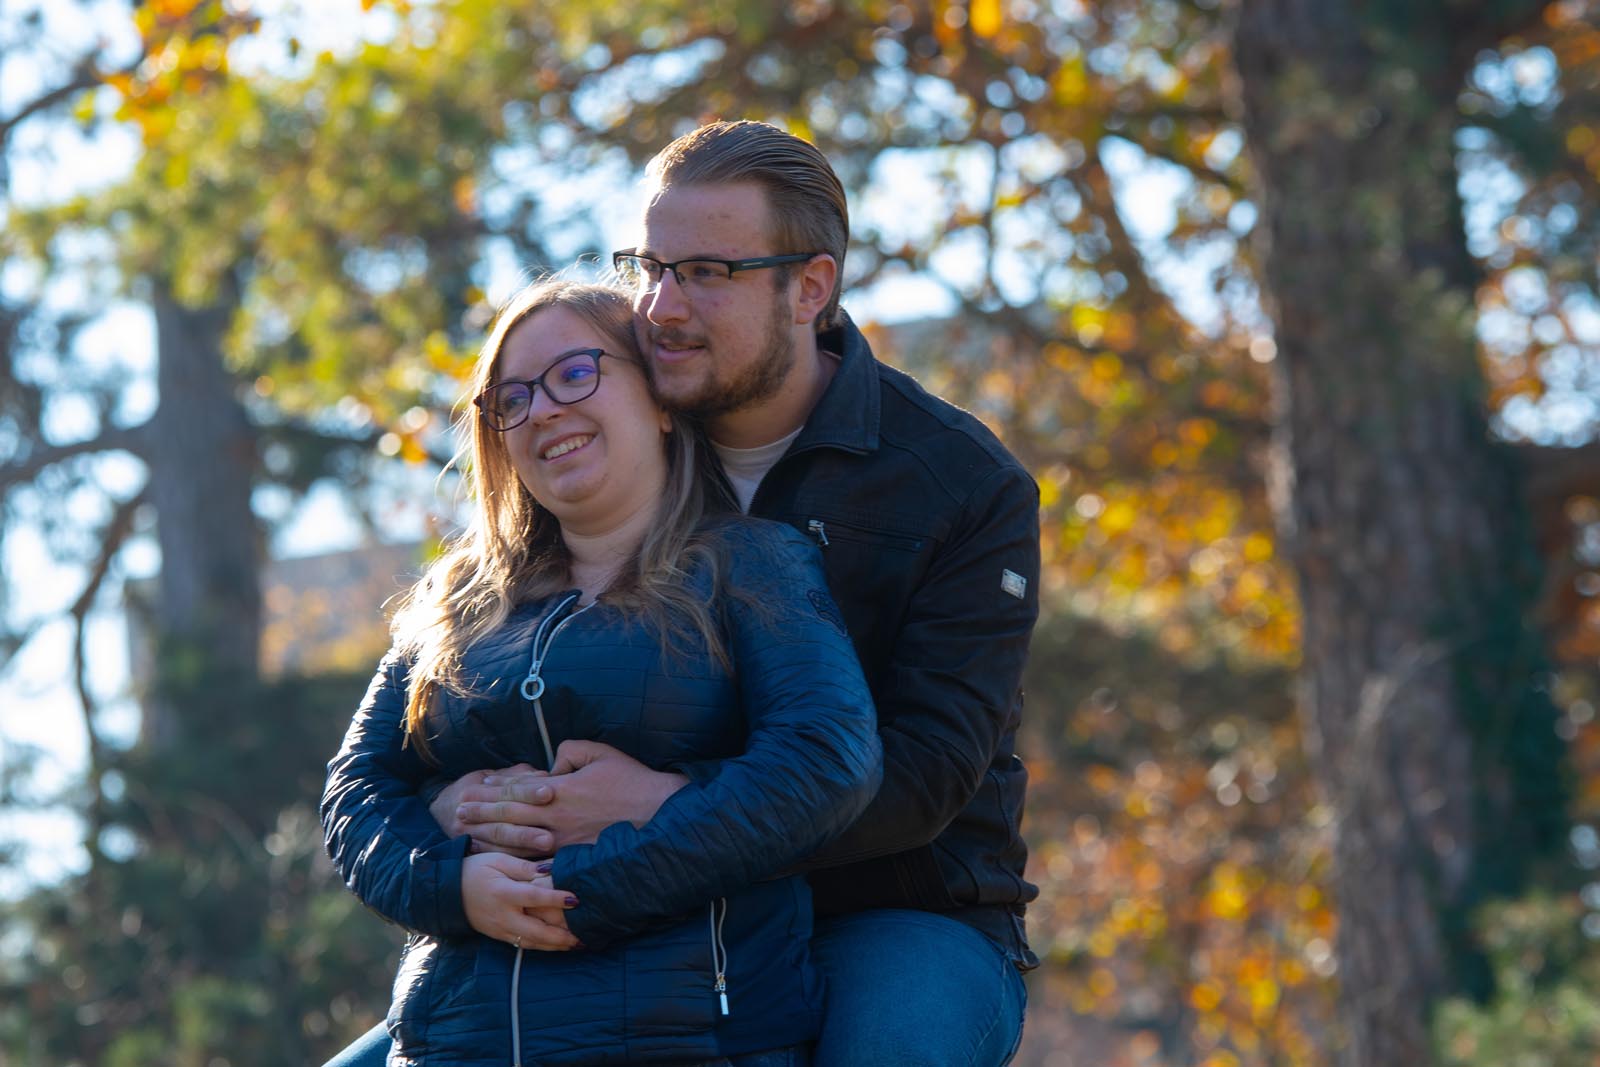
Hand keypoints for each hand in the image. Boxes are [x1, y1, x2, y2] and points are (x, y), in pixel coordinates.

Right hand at [437, 764, 555, 856]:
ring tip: (546, 848)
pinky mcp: (471, 849)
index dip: (527, 792)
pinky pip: (495, 855)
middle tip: (550, 835)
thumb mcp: (491, 775)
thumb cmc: (476, 788)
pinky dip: (514, 858)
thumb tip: (545, 775)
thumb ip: (518, 775)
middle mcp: (468, 813)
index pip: (505, 791)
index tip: (550, 793)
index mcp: (474, 790)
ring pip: (498, 841)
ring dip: (523, 846)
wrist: (442, 809)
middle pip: (501, 821)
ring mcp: (468, 834)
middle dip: (526, 829)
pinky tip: (533, 861)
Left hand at [457, 740, 689, 852]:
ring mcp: (564, 841)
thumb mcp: (600, 752)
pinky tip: (504, 863)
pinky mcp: (575, 858)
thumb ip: (569, 751)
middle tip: (459, 813)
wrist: (657, 813)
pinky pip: (541, 861)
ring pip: (519, 840)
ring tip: (471, 836)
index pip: (518, 788)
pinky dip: (519, 862)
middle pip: (510, 815)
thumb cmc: (631, 780)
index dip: (495, 788)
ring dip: (492, 838)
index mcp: (560, 789)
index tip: (476, 786)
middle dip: (482, 813)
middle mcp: (556, 816)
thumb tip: (552, 762)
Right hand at [461, 853, 578, 950]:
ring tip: (578, 944)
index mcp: (503, 892)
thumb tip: (551, 870)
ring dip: (556, 946)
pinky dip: (543, 947)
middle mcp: (502, 915)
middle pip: (536, 930)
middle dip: (561, 936)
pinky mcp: (499, 936)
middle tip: (584, 936)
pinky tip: (559, 946)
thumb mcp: (498, 861)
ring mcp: (500, 929)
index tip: (576, 899)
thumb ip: (524, 867)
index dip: (555, 899)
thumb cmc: (476, 870)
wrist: (448, 893)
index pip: (533, 897)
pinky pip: (524, 945)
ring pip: (532, 942)